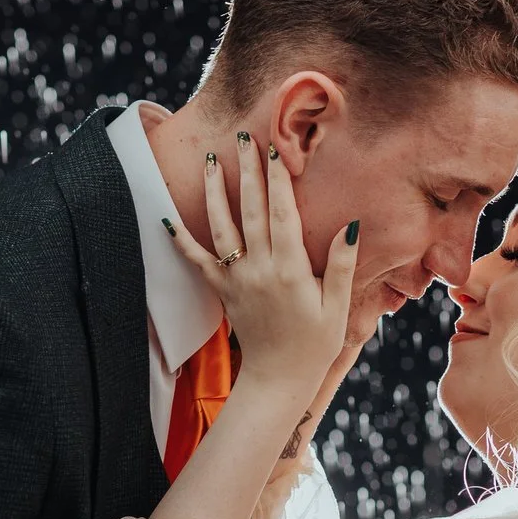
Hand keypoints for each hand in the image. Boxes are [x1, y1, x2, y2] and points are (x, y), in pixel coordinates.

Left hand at [163, 131, 357, 390]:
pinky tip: (167, 217)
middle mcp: (259, 268)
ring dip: (214, 191)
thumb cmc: (315, 345)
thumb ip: (341, 265)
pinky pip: (197, 261)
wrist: (278, 381)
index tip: (276, 148)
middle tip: (242, 136)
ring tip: (209, 160)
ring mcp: (236, 279)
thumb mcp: (338, 308)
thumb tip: (350, 226)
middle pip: (250, 209)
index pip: (282, 212)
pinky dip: (180, 239)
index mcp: (291, 269)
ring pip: (221, 227)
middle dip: (247, 170)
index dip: (278, 178)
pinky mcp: (223, 292)